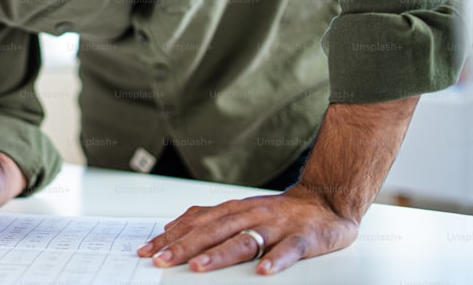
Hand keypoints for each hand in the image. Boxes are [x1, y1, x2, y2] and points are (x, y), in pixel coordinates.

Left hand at [136, 184, 358, 274]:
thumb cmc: (278, 212)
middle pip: (213, 231)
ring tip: (199, 267)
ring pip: (245, 240)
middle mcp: (250, 215)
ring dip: (220, 254)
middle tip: (162, 260)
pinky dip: (276, 259)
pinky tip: (263, 271)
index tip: (147, 250)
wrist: (325, 201)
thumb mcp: (238, 211)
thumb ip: (207, 218)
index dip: (170, 237)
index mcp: (233, 210)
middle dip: (185, 246)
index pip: (195, 224)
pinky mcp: (302, 238)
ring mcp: (276, 226)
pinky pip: (289, 250)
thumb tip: (171, 227)